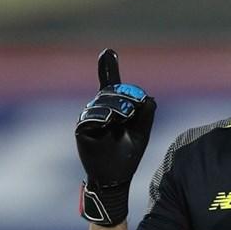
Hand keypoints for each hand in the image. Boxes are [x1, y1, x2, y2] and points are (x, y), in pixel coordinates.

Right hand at [75, 48, 155, 225]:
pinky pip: (91, 116)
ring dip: (116, 107)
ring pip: (102, 102)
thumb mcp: (141, 132)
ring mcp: (88, 118)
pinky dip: (102, 117)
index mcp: (113, 108)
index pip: (111, 84)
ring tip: (122, 120)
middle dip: (125, 97)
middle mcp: (98, 110)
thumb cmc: (127, 155)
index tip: (109, 52)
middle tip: (133, 111)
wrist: (115, 177)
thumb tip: (148, 98)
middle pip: (111, 92)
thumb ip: (145, 114)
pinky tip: (109, 122)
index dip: (108, 68)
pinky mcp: (82, 129)